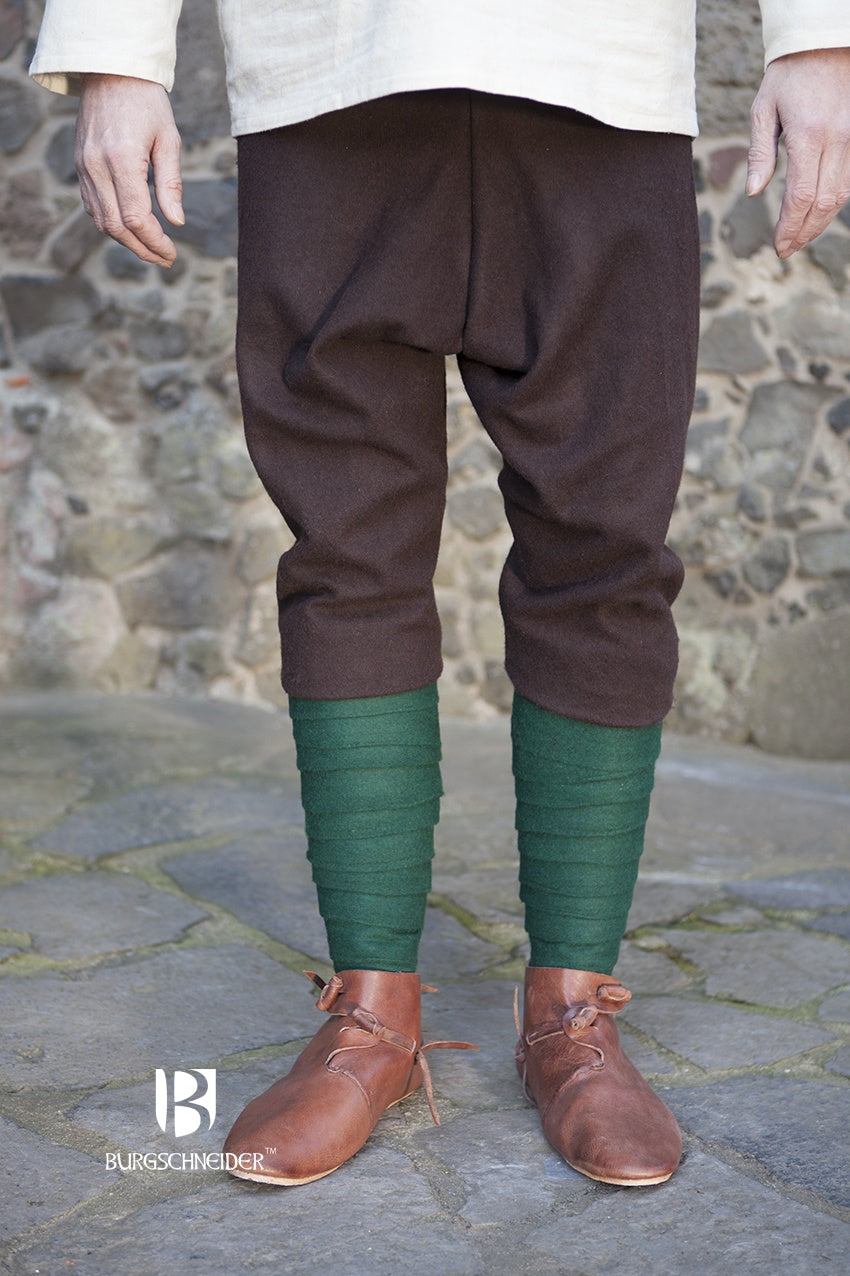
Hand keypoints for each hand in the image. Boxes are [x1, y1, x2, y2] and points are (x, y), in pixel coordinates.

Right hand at [76, 74, 183, 265]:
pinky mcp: (79, 165)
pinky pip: (93, 206)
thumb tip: (176, 222)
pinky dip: (111, 223)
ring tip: (152, 248)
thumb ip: (171, 183)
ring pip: (102, 221)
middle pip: (117, 226)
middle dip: (142, 249)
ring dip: (127, 241)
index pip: (136, 217)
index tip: (172, 252)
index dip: (155, 241)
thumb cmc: (146, 102)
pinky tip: (131, 228)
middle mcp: (97, 166)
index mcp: (121, 159)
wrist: (110, 71)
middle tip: (165, 258)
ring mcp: (84, 167)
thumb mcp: (168, 139)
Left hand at [747, 47, 849, 257]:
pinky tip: (818, 211)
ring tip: (800, 235)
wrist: (825, 43)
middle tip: (787, 248)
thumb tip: (754, 192)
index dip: (790, 227)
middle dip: (805, 231)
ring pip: (843, 195)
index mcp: (809, 136)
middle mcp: (837, 139)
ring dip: (822, 221)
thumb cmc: (788, 76)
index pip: (801, 197)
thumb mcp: (764, 109)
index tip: (779, 245)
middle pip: (825, 203)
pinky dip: (835, 201)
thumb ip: (760, 152)